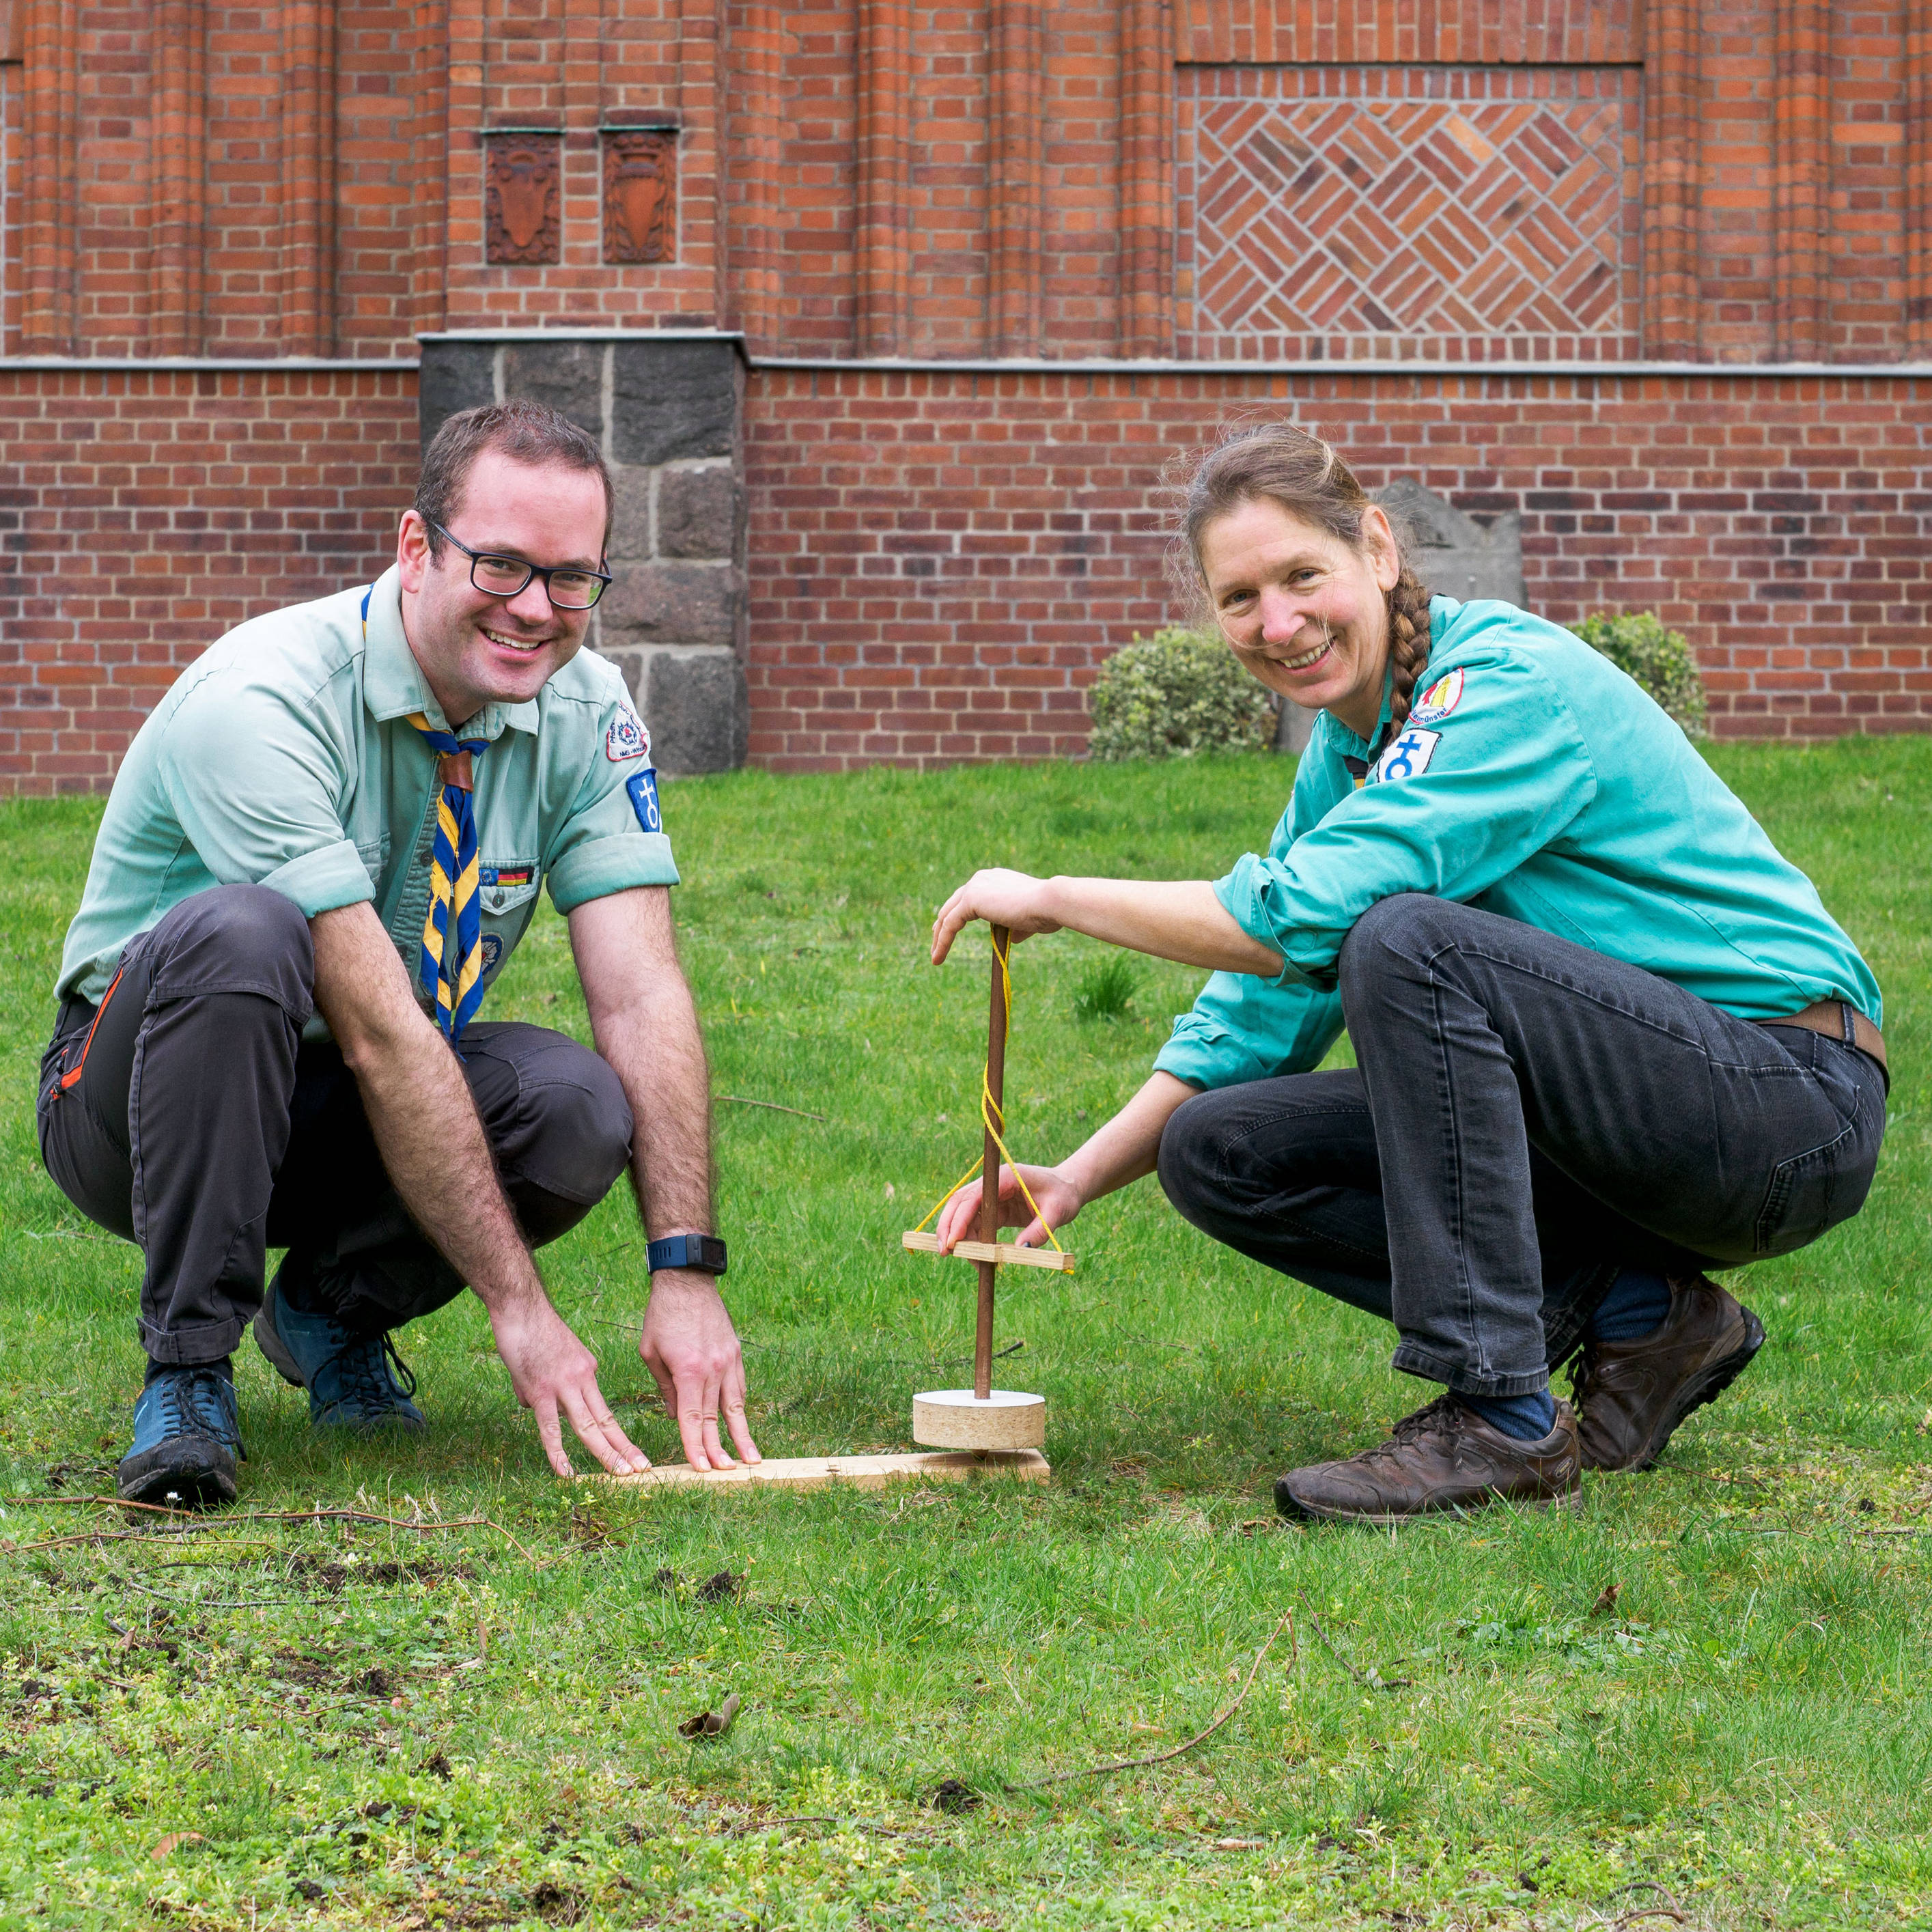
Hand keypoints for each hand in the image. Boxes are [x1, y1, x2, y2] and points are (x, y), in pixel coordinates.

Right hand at [489, 1297, 650, 1478]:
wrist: (521, 1307)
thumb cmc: (531, 1330)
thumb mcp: (553, 1358)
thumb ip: (547, 1386)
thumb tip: (533, 1407)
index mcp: (588, 1371)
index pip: (605, 1410)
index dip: (619, 1434)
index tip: (634, 1454)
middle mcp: (583, 1379)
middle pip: (606, 1421)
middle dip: (624, 1448)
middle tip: (642, 1470)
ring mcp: (563, 1386)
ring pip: (588, 1427)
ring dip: (605, 1453)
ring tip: (621, 1474)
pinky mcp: (541, 1391)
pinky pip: (550, 1428)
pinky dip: (558, 1453)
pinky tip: (566, 1473)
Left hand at [638, 1270, 761, 1471]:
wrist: (687, 1282)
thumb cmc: (661, 1317)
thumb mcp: (651, 1353)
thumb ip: (665, 1388)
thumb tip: (678, 1417)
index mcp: (688, 1370)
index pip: (694, 1419)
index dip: (697, 1446)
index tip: (701, 1469)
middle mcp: (712, 1368)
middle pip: (717, 1418)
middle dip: (721, 1449)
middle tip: (728, 1474)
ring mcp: (728, 1360)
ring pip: (736, 1405)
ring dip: (742, 1434)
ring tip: (752, 1460)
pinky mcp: (735, 1353)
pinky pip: (739, 1387)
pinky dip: (740, 1407)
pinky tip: (742, 1424)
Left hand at [931, 869, 1061, 964]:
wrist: (1048, 903)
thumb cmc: (1045, 913)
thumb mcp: (1027, 920)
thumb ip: (1015, 927)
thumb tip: (1011, 938)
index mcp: (993, 879)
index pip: (968, 897)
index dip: (958, 915)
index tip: (951, 931)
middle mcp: (981, 878)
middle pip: (953, 903)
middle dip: (942, 924)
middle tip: (935, 942)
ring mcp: (974, 887)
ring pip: (948, 915)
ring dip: (939, 937)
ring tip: (935, 957)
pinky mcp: (970, 900)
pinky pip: (950, 924)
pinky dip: (943, 941)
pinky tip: (939, 957)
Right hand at [936, 1162, 1082, 1251]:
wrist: (1069, 1189)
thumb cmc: (1064, 1195)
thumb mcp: (1058, 1213)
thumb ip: (1039, 1231)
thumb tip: (1022, 1251)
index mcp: (1005, 1178)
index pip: (974, 1197)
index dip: (960, 1219)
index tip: (952, 1241)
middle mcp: (993, 1184)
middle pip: (960, 1202)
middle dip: (948, 1227)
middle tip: (943, 1252)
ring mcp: (992, 1196)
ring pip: (964, 1214)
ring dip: (959, 1237)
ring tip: (968, 1260)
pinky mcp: (995, 1209)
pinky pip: (976, 1224)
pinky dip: (973, 1240)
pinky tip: (977, 1257)